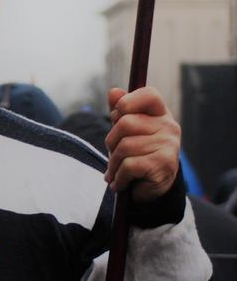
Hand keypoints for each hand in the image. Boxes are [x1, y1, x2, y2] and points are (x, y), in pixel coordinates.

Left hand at [104, 86, 180, 203]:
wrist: (152, 189)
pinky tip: (121, 182)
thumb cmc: (136, 155)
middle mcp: (169, 127)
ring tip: (116, 171)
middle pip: (125, 123)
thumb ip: (120, 111)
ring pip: (124, 146)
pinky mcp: (163, 164)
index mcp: (160, 114)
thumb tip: (113, 91)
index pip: (148, 94)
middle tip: (114, 154)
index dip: (127, 103)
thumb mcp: (126, 132)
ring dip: (113, 163)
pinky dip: (119, 177)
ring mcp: (169, 145)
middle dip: (111, 141)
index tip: (118, 117)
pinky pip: (128, 165)